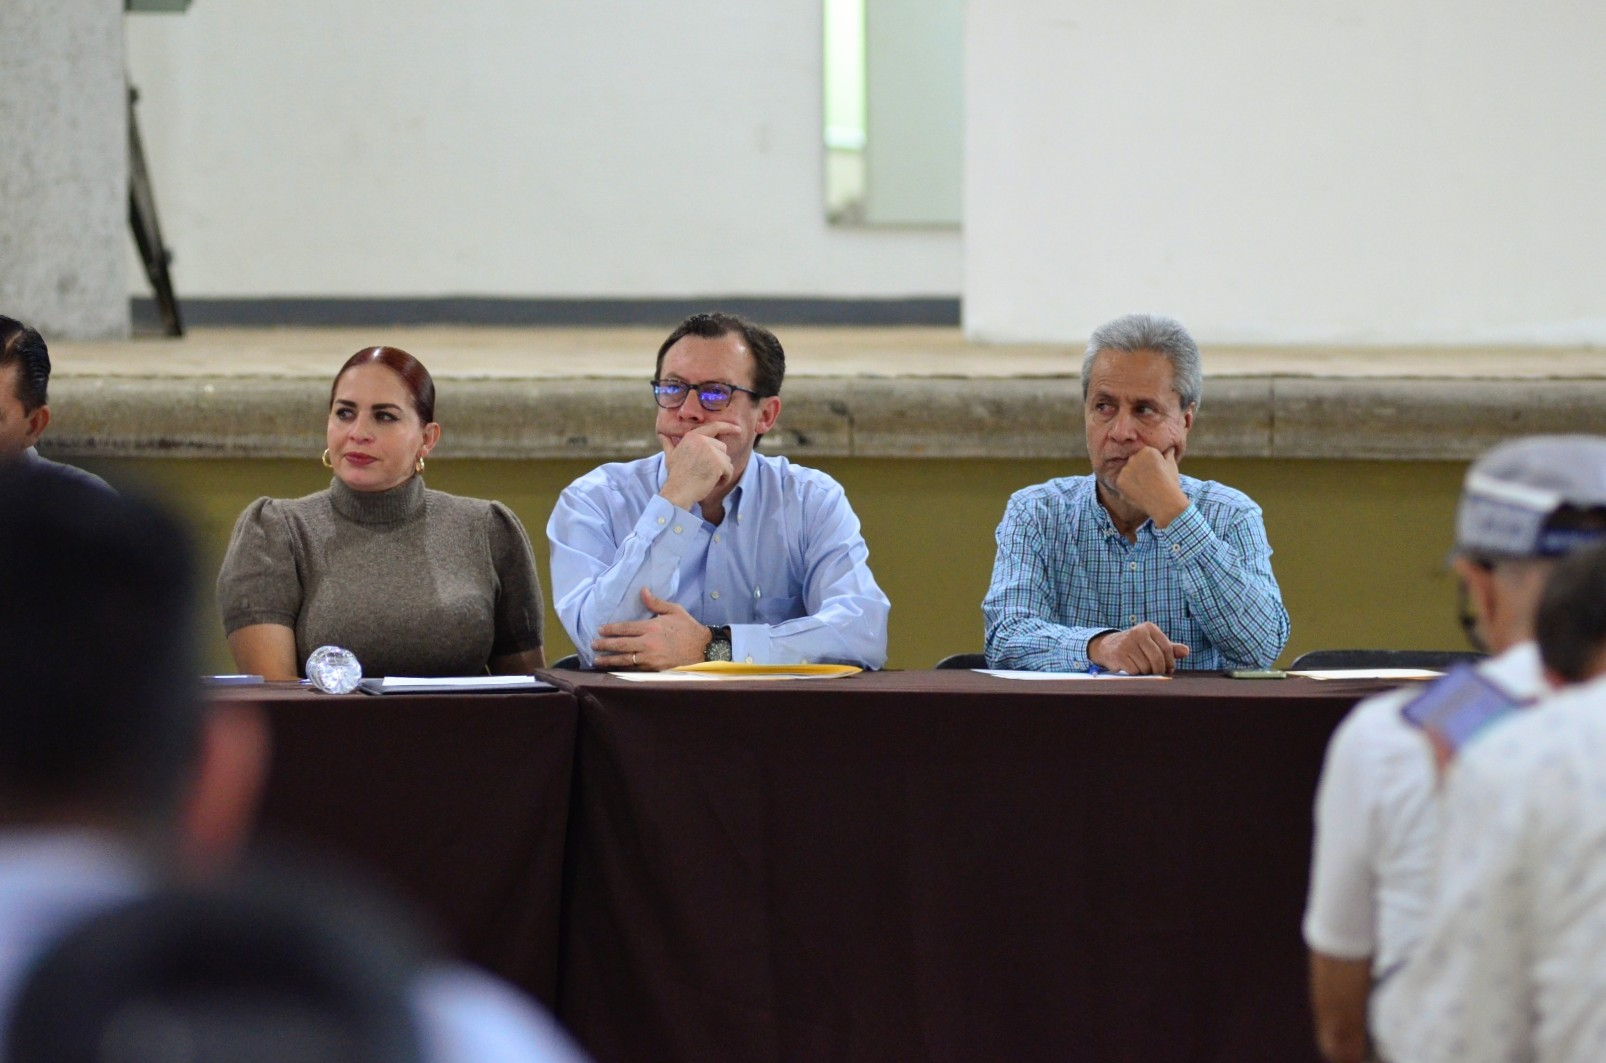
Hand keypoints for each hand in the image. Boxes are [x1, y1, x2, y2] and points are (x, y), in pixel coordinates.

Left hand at [592, 587, 712, 670]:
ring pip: (624, 659)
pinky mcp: (654, 669)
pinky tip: (613, 669)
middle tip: (592, 645)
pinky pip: (634, 669)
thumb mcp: (674, 610)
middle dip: (605, 645)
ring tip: (597, 660)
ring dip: (609, 660)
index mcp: (651, 627)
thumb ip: (655, 602)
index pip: (625, 628)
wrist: (703, 649)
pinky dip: (622, 669)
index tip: (599, 630)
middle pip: (621, 645)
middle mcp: (648, 643)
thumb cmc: (688, 628)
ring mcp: (650, 658)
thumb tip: (642, 591)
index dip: (610, 629)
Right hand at [659, 423, 739, 509]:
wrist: (678, 491)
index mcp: (693, 436)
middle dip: (718, 461)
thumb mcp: (670, 455)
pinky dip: (724, 479)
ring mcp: (711, 450)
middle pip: (722, 447)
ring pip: (726, 460)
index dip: (728, 426)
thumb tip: (662, 435)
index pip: (714, 426)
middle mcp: (702, 440)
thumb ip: (669, 444)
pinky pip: (729, 470)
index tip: (738, 429)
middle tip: (705, 472)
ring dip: (721, 471)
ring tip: (707, 478)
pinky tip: (712, 483)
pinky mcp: (719, 463)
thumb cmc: (675, 475)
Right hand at [1089, 622, 1189, 674]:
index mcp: (1149, 627)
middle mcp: (1137, 632)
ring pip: (1146, 666)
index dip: (1170, 662)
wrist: (1108, 646)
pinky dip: (1135, 674)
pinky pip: (1134, 671)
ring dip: (1146, 673)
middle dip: (1159, 670)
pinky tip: (1132, 670)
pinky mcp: (1118, 654)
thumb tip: (1186, 651)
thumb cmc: (1136, 647)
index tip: (1169, 670)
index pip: (1166, 648)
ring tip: (1142, 670)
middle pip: (1157, 658)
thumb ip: (1170, 648)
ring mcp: (1127, 643)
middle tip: (1157, 674)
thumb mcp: (1152, 644)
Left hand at [1114, 447, 1188, 527]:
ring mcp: (1125, 469)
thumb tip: (1169, 448)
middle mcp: (1134, 457)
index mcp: (1148, 451)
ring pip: (1127, 473)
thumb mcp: (1172, 465)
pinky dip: (1127, 489)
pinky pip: (1121, 483)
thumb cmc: (1170, 483)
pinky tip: (1138, 493)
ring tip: (1145, 488)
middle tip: (1150, 482)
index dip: (1150, 466)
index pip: (1144, 455)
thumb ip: (1168, 454)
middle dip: (1140, 471)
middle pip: (1134, 463)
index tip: (1156, 474)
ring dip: (1132, 479)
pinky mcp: (1119, 481)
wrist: (1165, 502)